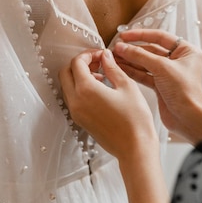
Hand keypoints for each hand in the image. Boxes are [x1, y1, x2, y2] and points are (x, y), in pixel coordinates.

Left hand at [59, 49, 158, 163]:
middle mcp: (76, 101)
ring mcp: (76, 113)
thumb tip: (106, 56)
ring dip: (79, 77)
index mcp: (86, 90)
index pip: (77, 63)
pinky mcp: (80, 121)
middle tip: (98, 62)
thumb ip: (113, 68)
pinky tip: (100, 90)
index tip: (101, 54)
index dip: (89, 54)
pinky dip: (81, 89)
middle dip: (80, 64)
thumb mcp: (127, 87)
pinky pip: (73, 99)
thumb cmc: (135, 119)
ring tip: (101, 76)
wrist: (135, 148)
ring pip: (67, 86)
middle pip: (66, 73)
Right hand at [113, 29, 201, 141]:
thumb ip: (140, 55)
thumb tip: (122, 47)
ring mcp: (169, 74)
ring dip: (130, 60)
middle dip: (133, 50)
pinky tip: (120, 68)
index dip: (140, 35)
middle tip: (115, 49)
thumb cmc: (185, 91)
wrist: (189, 119)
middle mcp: (178, 61)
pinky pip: (144, 75)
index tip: (124, 36)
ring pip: (145, 63)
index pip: (159, 36)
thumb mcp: (162, 67)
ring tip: (113, 58)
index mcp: (185, 51)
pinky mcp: (161, 86)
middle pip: (151, 50)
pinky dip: (132, 71)